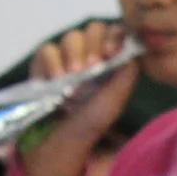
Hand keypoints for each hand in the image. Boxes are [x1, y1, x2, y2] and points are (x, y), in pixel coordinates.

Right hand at [17, 21, 137, 175]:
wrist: (55, 145)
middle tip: (91, 69)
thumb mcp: (112, 104)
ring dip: (73, 54)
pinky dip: (51, 62)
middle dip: (93, 46)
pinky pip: (46, 50)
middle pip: (92, 30)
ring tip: (73, 77)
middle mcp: (90, 60)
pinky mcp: (43, 67)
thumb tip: (133, 52)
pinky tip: (54, 81)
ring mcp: (66, 62)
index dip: (114, 36)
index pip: (115, 35)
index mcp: (112, 67)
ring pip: (70, 38)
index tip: (112, 53)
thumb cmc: (88, 127)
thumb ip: (124, 78)